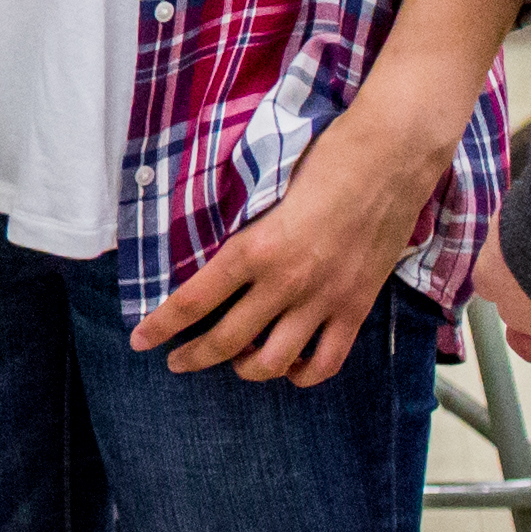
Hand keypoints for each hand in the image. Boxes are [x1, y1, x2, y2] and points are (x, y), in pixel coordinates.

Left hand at [131, 115, 443, 387]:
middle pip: (227, 340)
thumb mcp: (265, 192)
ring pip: (274, 362)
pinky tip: (291, 367)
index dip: (162, 325)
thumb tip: (212, 261)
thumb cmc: (325, 159)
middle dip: (194, 357)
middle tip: (177, 362)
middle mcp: (286, 281)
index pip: (194, 301)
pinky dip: (303, 374)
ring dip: (247, 369)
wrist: (390, 157)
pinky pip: (326, 362)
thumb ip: (243, 233)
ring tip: (236, 363)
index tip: (140, 341)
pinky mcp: (357, 308)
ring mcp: (324, 299)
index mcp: (255, 248)